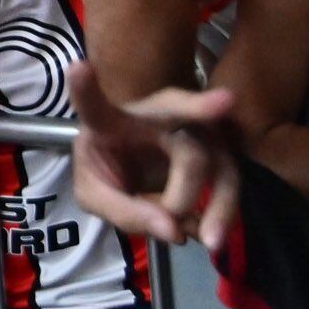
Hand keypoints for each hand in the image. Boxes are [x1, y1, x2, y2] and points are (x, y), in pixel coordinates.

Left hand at [69, 61, 240, 249]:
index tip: (79, 67)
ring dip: (219, 206)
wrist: (131, 163)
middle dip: (182, 197)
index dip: (86, 89)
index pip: (94, 106)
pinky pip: (230, 181)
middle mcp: (155, 114)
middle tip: (169, 227)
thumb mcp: (96, 195)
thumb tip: (173, 230)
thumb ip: (124, 213)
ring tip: (210, 241)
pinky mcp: (215, 150)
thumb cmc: (107, 166)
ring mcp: (192, 128)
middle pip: (189, 152)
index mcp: (108, 121)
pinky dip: (221, 214)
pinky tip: (210, 235)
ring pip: (221, 164)